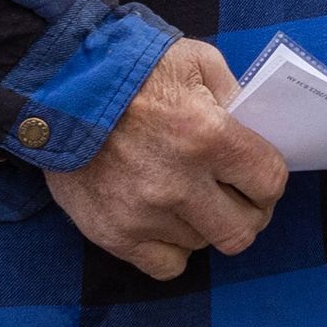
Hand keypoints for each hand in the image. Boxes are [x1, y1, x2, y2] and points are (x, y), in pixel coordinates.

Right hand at [42, 38, 288, 280]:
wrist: (58, 85)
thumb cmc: (131, 68)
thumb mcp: (195, 61)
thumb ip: (234, 96)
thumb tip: (258, 131)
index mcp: (207, 136)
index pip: (268, 182)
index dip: (268, 182)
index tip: (257, 177)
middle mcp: (178, 183)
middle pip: (243, 229)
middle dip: (248, 213)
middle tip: (236, 198)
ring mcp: (143, 214)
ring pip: (204, 244)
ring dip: (204, 225)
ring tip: (188, 196)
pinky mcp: (113, 233)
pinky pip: (166, 266)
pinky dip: (172, 248)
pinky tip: (165, 221)